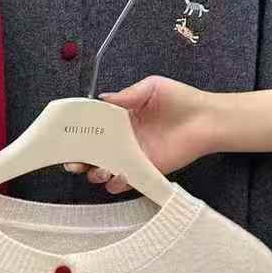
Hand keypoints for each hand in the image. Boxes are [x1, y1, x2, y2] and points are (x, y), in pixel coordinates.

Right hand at [65, 75, 216, 192]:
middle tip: (74, 164)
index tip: (65, 140)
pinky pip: (125, 182)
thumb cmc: (181, 100)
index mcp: (119, 120)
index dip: (76, 135)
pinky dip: (117, 184)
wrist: (207, 119)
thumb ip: (125, 96)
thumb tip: (100, 99)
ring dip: (96, 174)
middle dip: (79, 161)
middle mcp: (122, 140)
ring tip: (98, 171)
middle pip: (92, 154)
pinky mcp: (146, 171)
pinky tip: (116, 178)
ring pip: (104, 171)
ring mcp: (133, 157)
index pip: (91, 129)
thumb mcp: (150, 88)